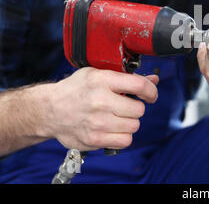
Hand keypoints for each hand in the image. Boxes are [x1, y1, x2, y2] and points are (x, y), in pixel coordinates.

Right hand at [43, 67, 158, 150]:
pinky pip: (125, 141)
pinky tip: (114, 128)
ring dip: (129, 122)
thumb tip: (153, 79)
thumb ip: (127, 77)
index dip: (151, 91)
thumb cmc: (76, 89)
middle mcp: (100, 100)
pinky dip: (123, 136)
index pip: (139, 85)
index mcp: (102, 80)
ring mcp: (97, 122)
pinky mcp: (94, 139)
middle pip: (139, 109)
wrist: (49, 110)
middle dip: (135, 107)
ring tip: (116, 117)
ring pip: (134, 125)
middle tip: (125, 106)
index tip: (150, 94)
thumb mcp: (99, 74)